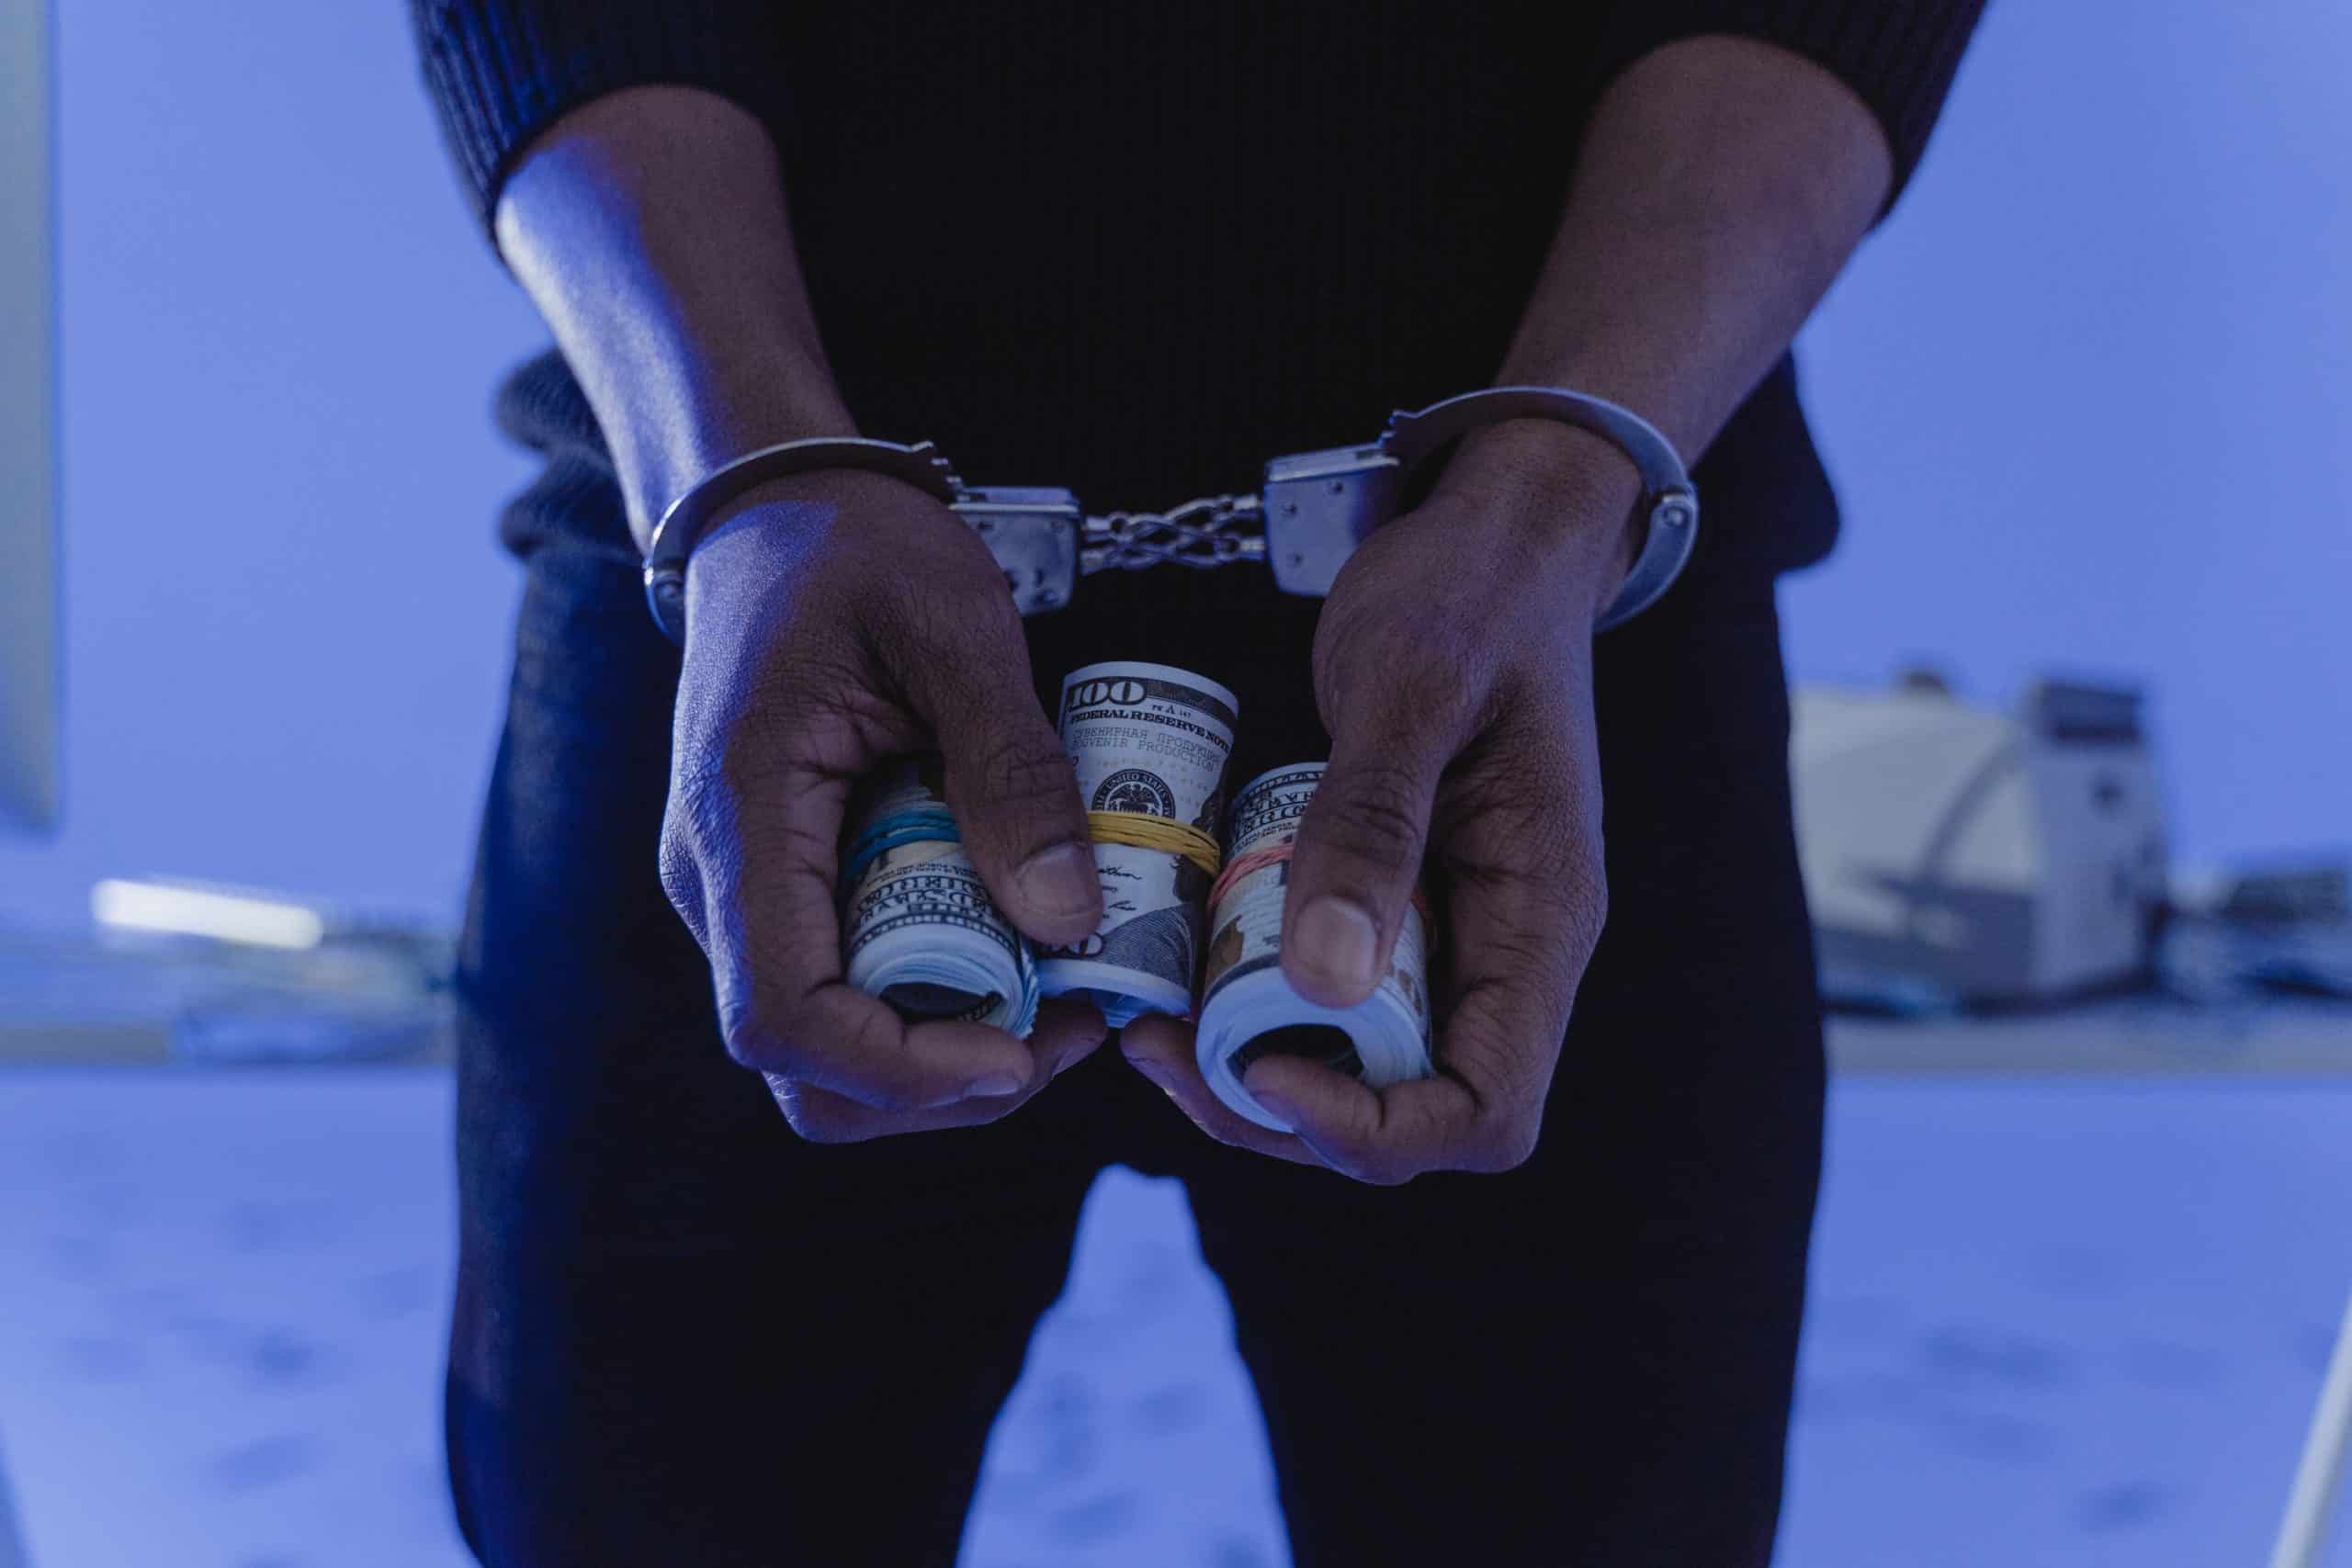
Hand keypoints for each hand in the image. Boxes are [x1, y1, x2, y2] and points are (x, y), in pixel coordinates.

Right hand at [657, 468, 1107, 1140]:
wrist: (778, 511)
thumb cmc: (856, 549)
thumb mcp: (956, 630)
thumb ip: (1011, 769)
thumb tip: (1068, 919)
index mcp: (742, 818)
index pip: (784, 1015)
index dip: (902, 1069)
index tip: (1019, 1052)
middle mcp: (719, 880)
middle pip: (805, 1066)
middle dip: (942, 1083)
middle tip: (1068, 1030)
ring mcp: (745, 891)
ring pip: (827, 1048)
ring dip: (946, 1055)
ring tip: (1063, 1000)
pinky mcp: (787, 888)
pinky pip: (848, 989)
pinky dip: (936, 1005)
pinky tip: (1024, 956)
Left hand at [1122, 423, 1637, 1181]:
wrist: (1501, 535)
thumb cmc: (1473, 589)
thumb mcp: (1412, 684)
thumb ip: (1372, 823)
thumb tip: (1322, 981)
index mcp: (1541, 919)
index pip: (1487, 1112)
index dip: (1373, 1129)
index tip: (1261, 1065)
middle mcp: (1504, 952)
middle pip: (1407, 1114)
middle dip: (1281, 1107)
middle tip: (1161, 1049)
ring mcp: (1451, 935)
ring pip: (1359, 1070)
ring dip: (1253, 1068)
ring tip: (1150, 1022)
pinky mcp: (1397, 907)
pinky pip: (1331, 997)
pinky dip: (1254, 1006)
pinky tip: (1178, 968)